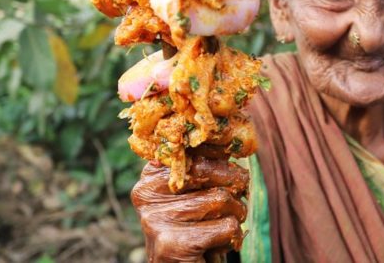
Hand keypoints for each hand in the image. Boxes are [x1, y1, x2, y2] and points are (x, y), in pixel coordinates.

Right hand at [131, 156, 248, 261]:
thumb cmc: (195, 230)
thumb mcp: (197, 195)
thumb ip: (205, 167)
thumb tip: (232, 137)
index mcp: (151, 175)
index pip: (189, 147)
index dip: (218, 147)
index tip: (233, 151)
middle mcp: (146, 193)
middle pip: (208, 169)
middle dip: (234, 183)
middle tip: (237, 200)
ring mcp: (156, 219)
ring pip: (222, 199)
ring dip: (235, 215)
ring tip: (221, 229)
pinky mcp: (172, 244)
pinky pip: (227, 226)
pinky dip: (231, 238)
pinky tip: (215, 246)